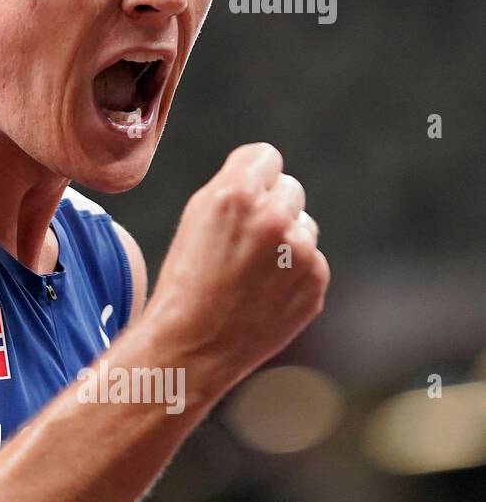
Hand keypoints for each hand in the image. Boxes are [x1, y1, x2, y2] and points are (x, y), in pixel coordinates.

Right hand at [145, 142, 329, 388]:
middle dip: (271, 206)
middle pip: (290, 188)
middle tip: (242, 240)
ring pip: (304, 225)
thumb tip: (273, 177)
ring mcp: (300, 252)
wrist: (193, 345)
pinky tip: (263, 292)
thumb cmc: (186, 280)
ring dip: (286, 240)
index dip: (251, 176)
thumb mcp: (196, 218)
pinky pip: (311, 261)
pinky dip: (293, 273)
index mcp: (235, 193)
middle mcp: (273, 217)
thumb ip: (236, 186)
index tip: (240, 198)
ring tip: (250, 271)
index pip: (266, 156)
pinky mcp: (316, 282)